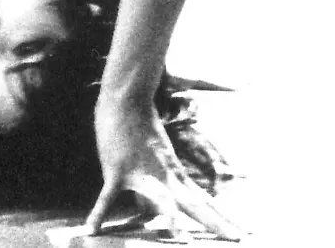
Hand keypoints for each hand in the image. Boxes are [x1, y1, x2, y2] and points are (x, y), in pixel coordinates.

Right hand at [86, 100, 244, 240]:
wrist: (126, 100)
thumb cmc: (138, 121)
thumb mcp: (155, 150)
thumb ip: (157, 172)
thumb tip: (159, 191)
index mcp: (175, 173)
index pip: (204, 200)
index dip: (222, 217)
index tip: (242, 231)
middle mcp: (164, 177)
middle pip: (196, 205)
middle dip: (218, 223)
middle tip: (240, 238)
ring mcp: (142, 175)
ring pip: (162, 203)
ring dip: (173, 222)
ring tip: (184, 242)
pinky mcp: (117, 173)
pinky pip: (107, 198)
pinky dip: (98, 215)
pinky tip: (92, 230)